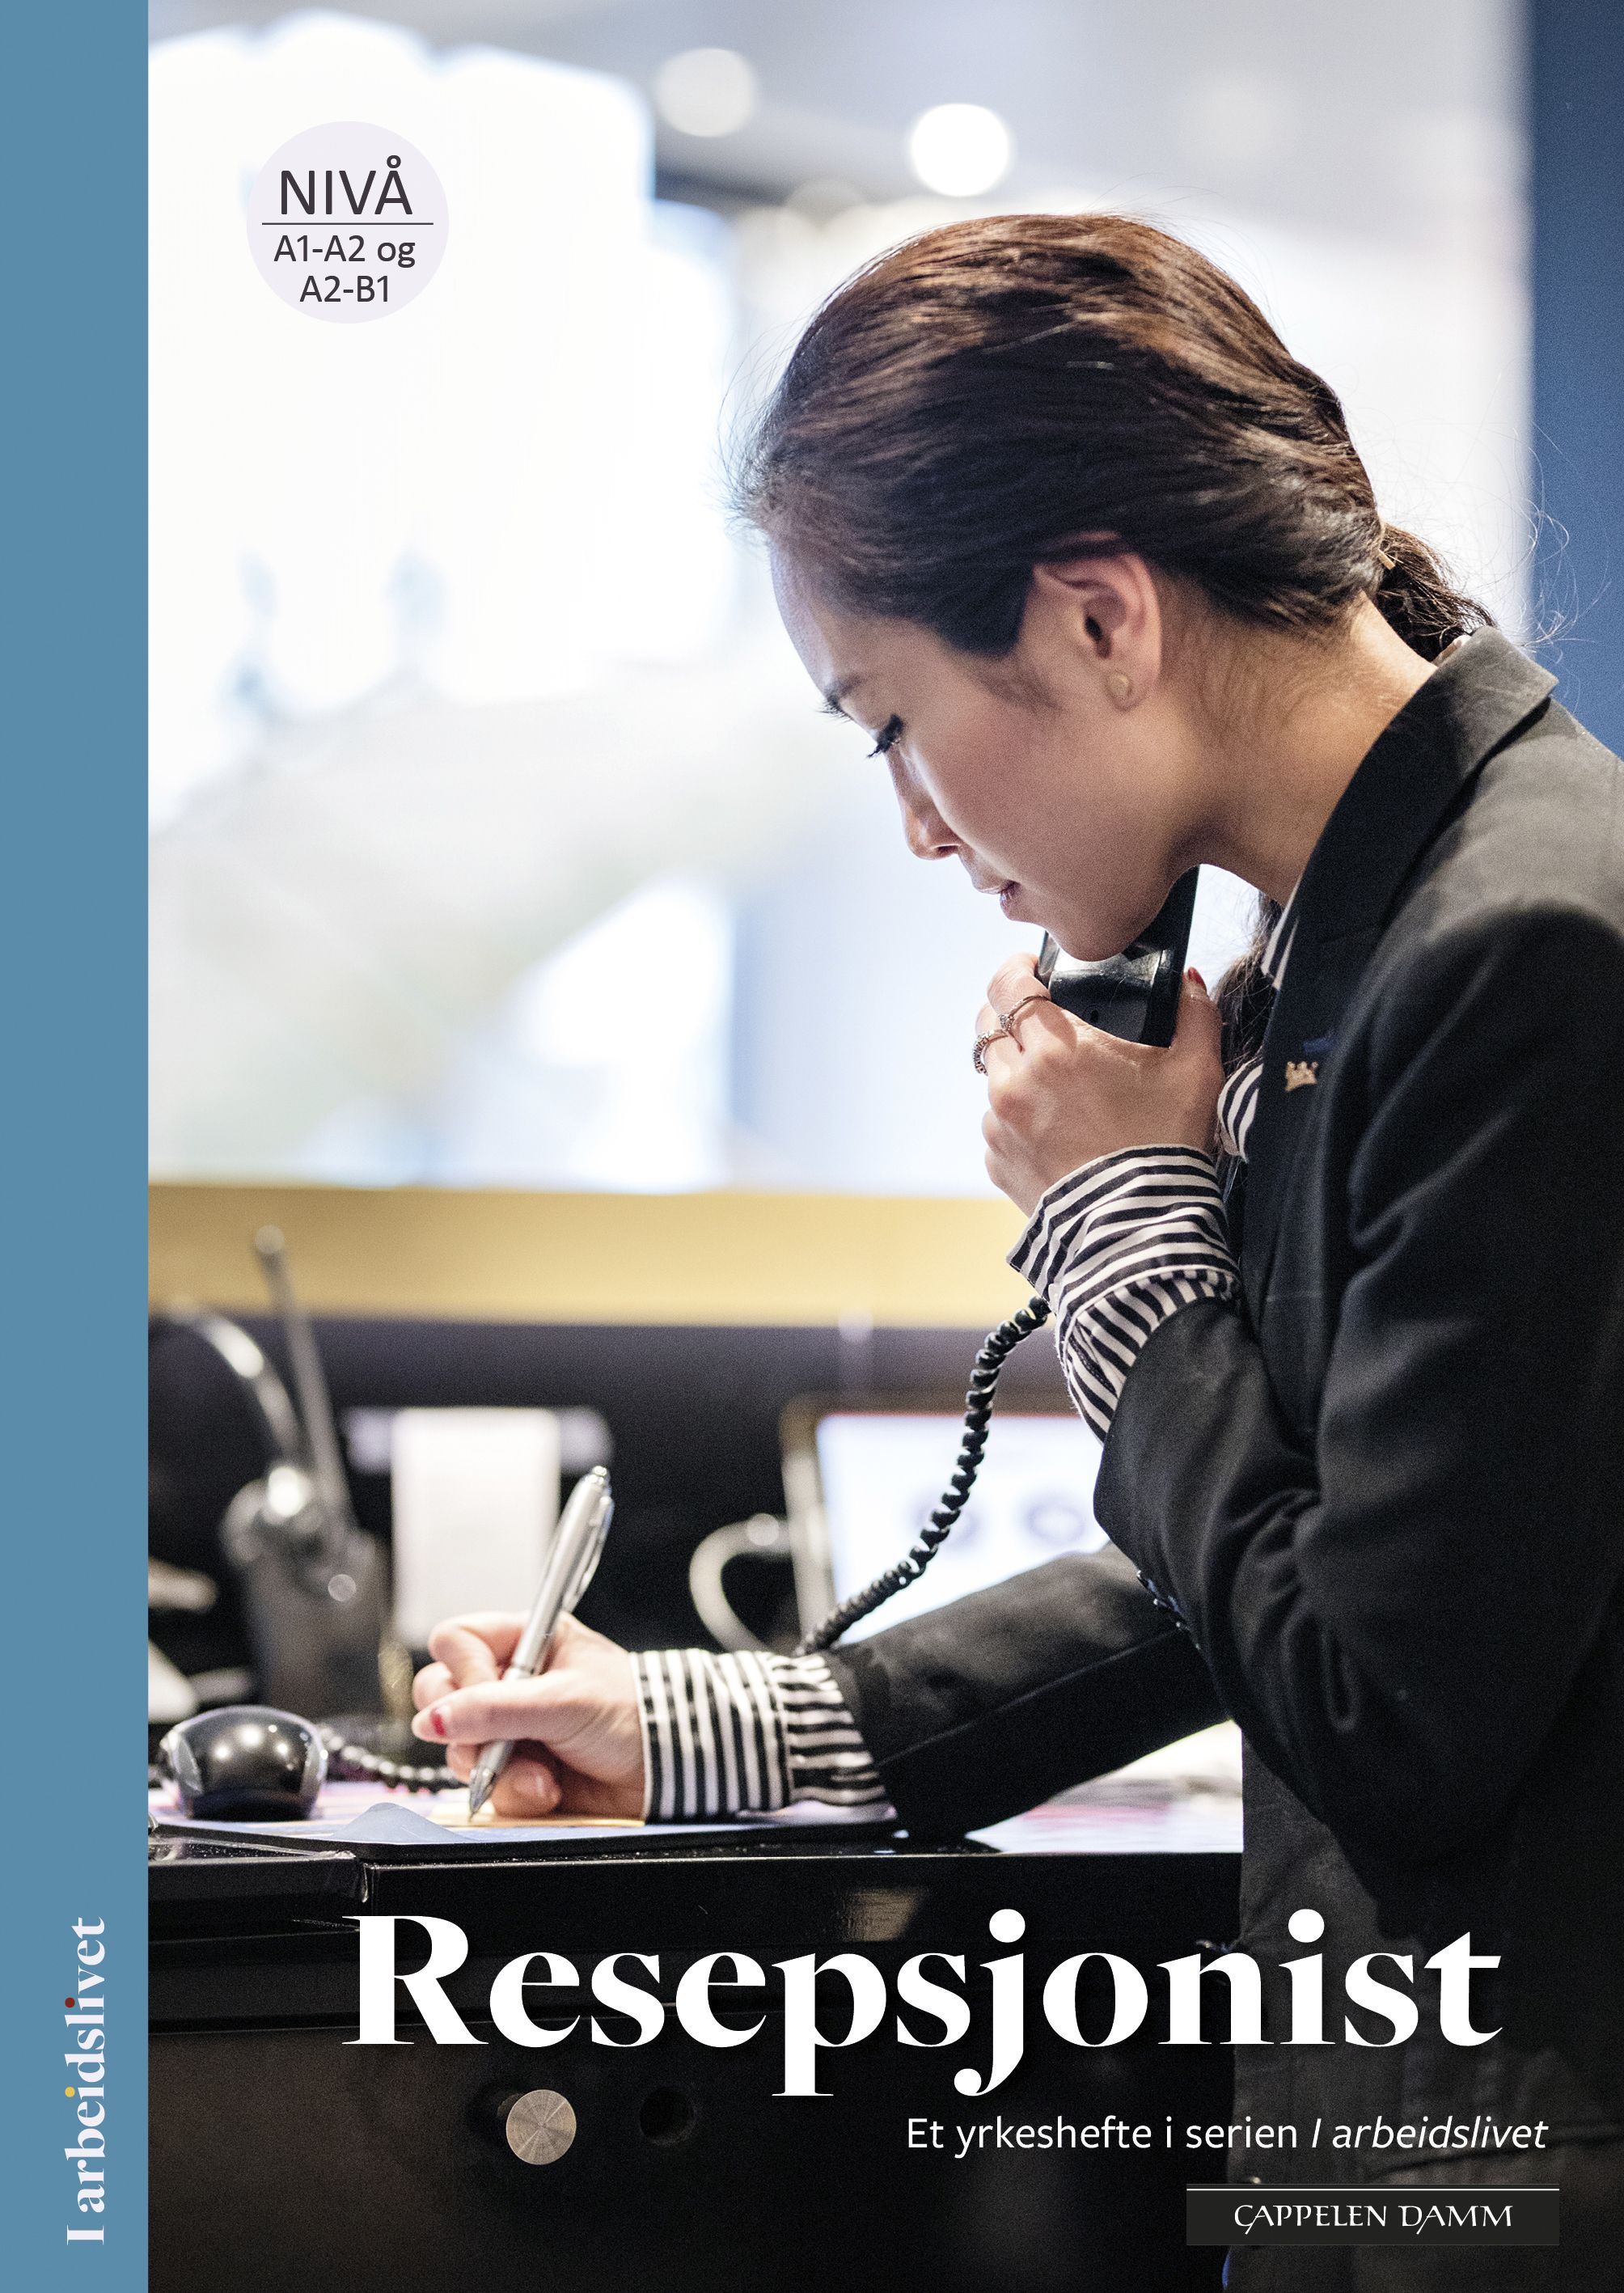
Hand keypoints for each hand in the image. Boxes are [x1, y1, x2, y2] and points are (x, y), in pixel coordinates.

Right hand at [409, 1611, 644, 1818]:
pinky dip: (515, 1795)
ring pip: (459, 1749)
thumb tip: (433, 1720)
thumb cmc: (633, 1714)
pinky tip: (550, 1791)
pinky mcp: (517, 1772)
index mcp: (526, 1642)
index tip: (492, 1696)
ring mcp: (510, 1730)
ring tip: (544, 1774)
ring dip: (498, 1769)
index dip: (464, 1671)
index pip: (456, 1643)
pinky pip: (486, 1788)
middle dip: (468, 1728)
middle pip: (442, 1697)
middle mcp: (511, 1683)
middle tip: (499, 1741)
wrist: (667, 1771)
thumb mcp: (564, 1701)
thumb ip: (495, 1708)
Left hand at [978, 954, 1223, 1215]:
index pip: (1007, 985)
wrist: (1140, 1227)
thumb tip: (1190, 981)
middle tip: (1046, 1027)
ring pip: (994, 1077)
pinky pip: (998, 1124)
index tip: (1030, 970)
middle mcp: (1015, 1082)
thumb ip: (1195, 1014)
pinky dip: (1019, 1119)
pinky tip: (1058, 1131)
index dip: (1016, 970)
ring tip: (1062, 1090)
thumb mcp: (1196, 1072)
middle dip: (1014, 1018)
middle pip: (990, 1025)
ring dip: (1018, 1072)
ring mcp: (1000, 1124)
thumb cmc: (1165, 1146)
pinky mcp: (997, 1160)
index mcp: (1055, 1048)